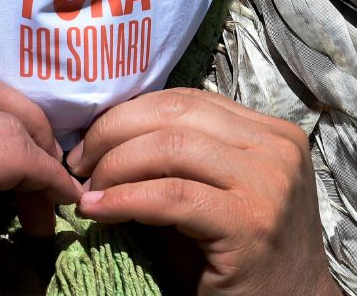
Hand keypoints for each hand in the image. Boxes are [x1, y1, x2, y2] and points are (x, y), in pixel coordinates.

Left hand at [68, 88, 339, 295]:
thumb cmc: (239, 256)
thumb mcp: (215, 192)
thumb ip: (180, 158)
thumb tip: (103, 134)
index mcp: (271, 133)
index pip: (187, 100)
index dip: (129, 114)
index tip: (91, 142)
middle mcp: (277, 149)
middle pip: (176, 114)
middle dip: (113, 133)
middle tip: (79, 164)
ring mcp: (268, 184)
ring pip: (170, 148)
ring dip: (114, 166)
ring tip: (88, 190)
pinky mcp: (250, 224)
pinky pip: (171, 196)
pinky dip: (125, 199)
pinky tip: (99, 211)